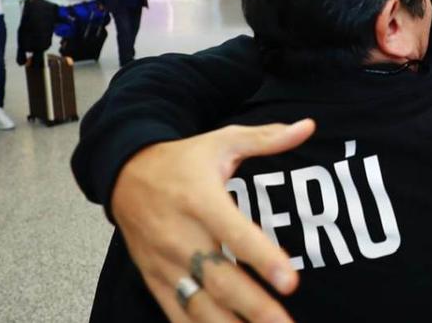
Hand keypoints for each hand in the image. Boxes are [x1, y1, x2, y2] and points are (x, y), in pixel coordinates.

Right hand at [112, 120, 315, 322]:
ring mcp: (166, 262)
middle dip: (255, 307)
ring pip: (200, 304)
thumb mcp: (222, 140)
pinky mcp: (155, 279)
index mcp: (201, 200)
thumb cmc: (181, 159)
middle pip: (221, 278)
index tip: (290, 281)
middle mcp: (181, 235)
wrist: (123, 173)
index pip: (236, 234)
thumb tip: (307, 127)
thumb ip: (266, 138)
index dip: (263, 258)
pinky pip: (177, 313)